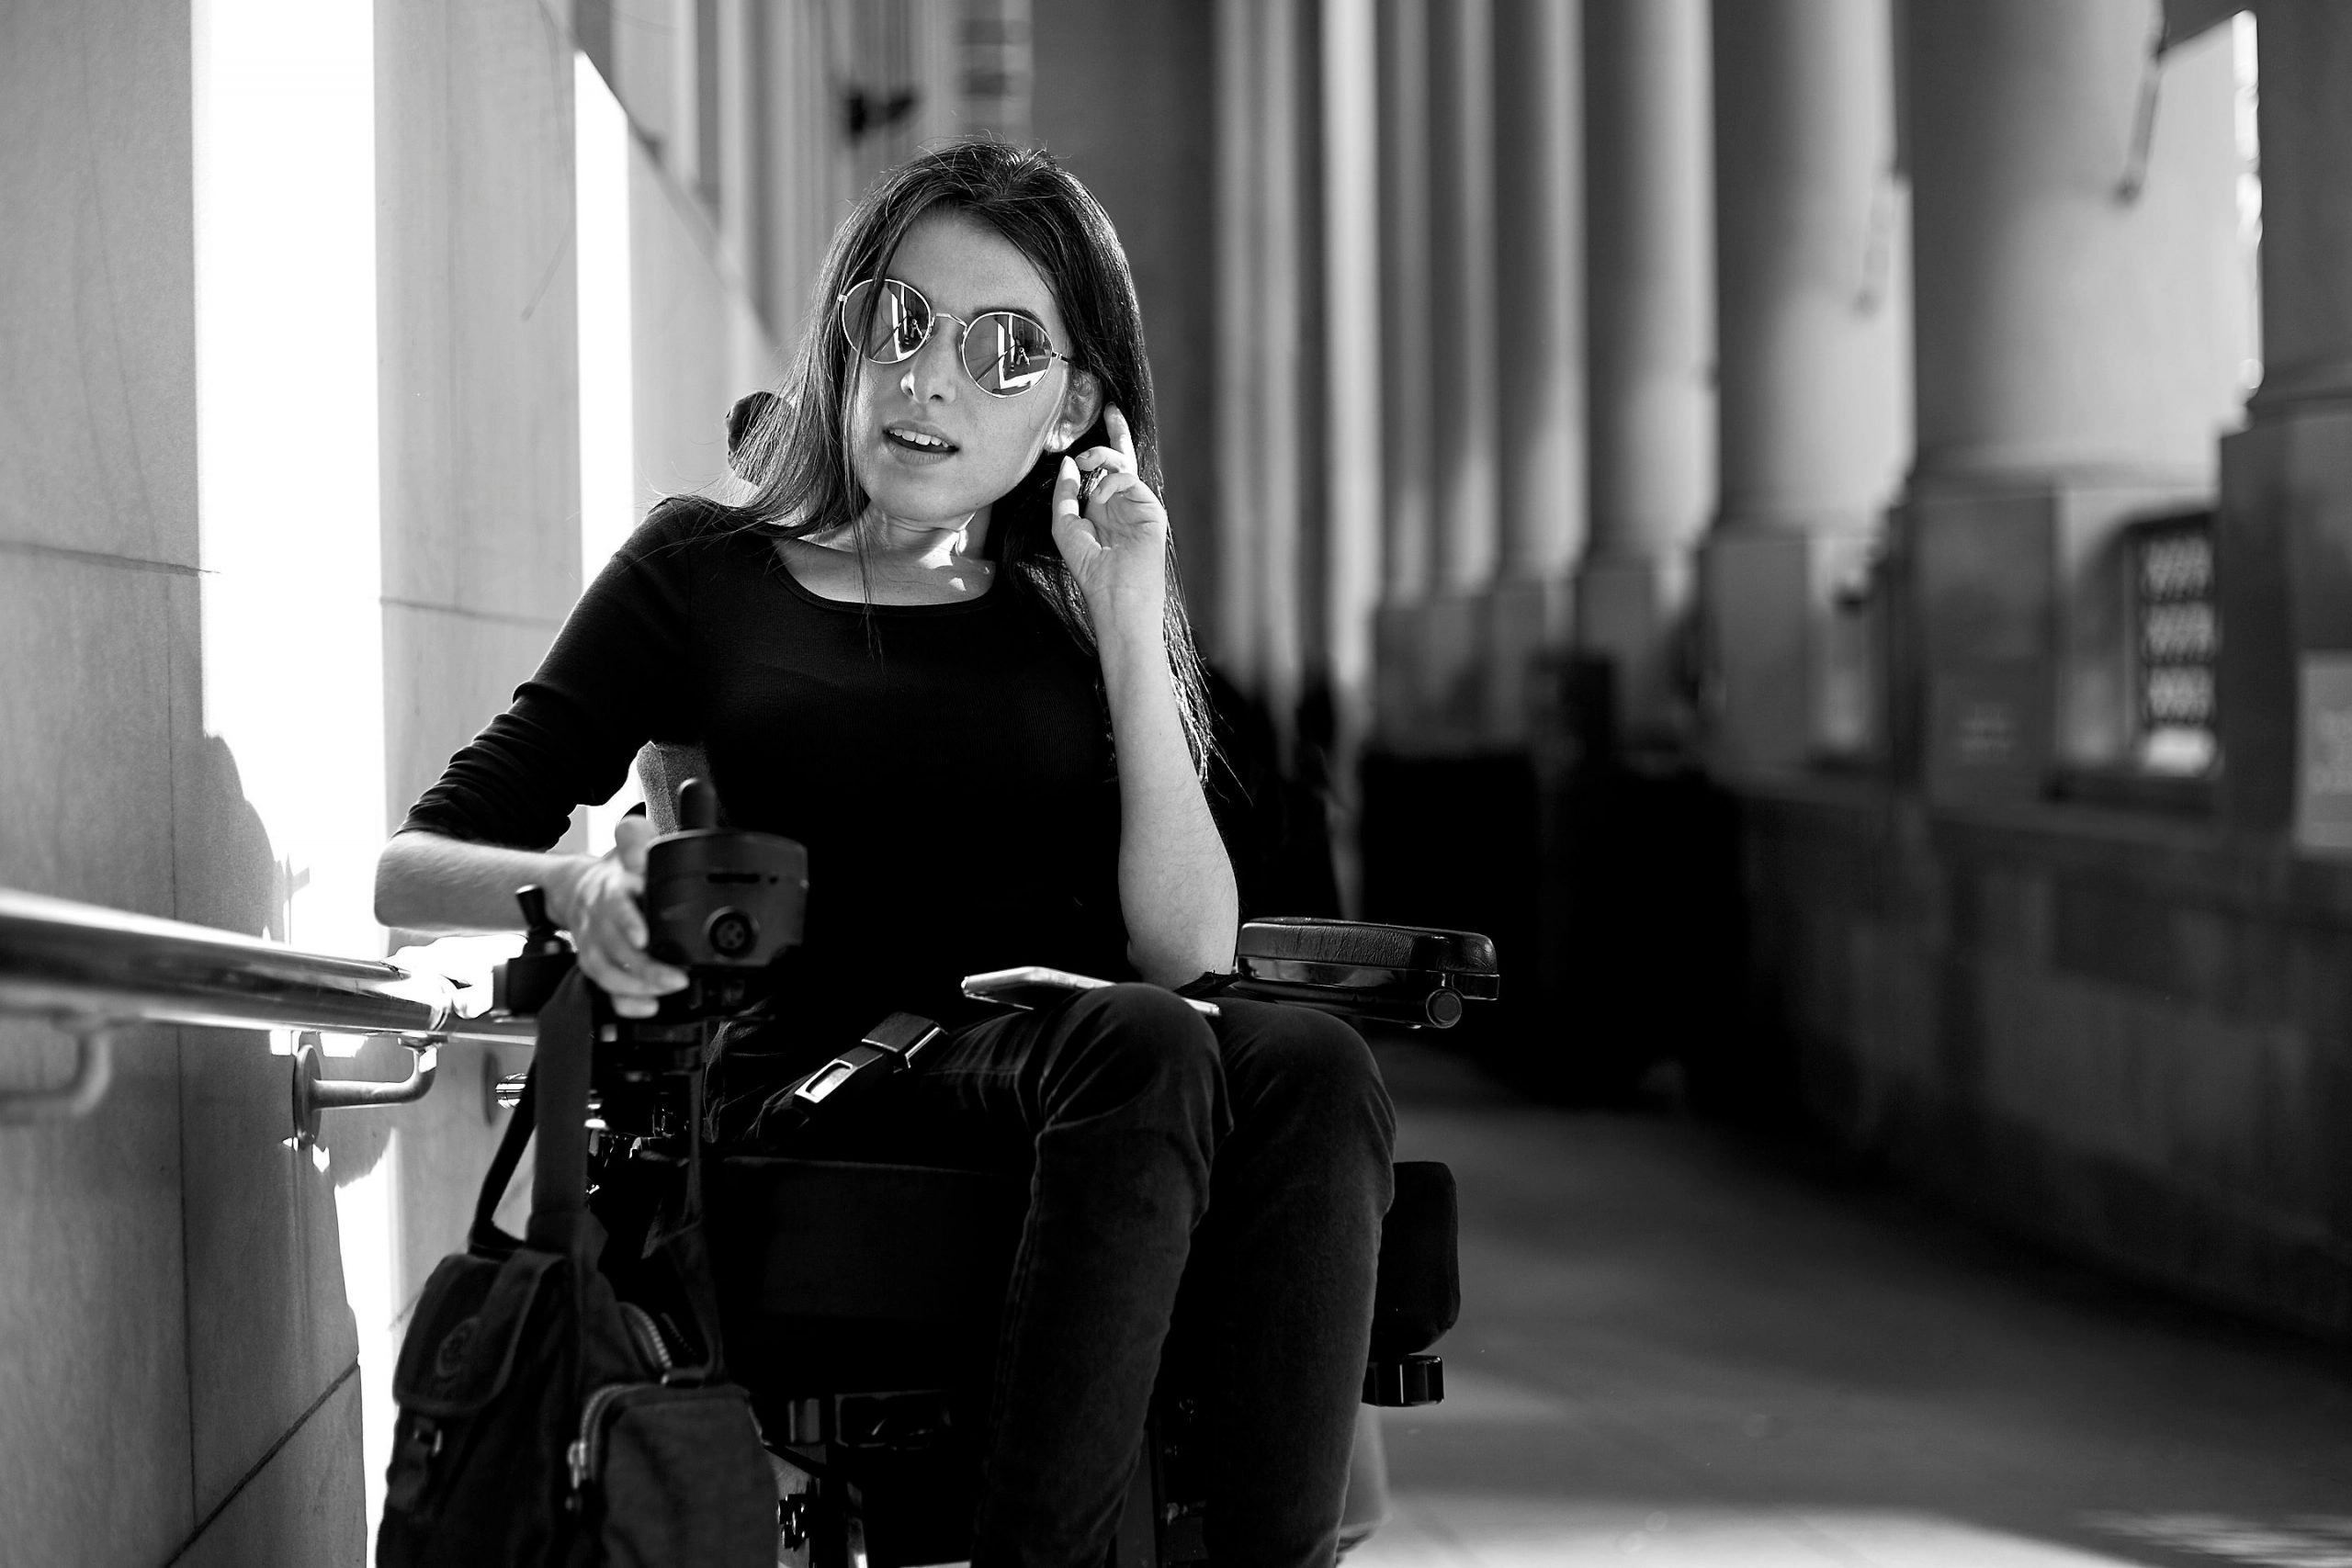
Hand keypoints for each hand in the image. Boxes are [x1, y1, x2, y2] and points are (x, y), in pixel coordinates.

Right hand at [551, 816, 686, 1018]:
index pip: (613, 904)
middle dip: (644, 966)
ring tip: (666, 989)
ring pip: (606, 971)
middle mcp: (598, 919)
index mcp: (609, 890)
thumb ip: (633, 838)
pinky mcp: (593, 963)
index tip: (643, 937)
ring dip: (636, 986)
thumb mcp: (626, 848)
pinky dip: (624, 1001)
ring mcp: (592, 944)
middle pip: (613, 947)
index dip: (627, 922)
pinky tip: (647, 1005)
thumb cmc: (613, 873)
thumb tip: (633, 827)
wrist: (575, 889)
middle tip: (676, 976)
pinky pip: (603, 989)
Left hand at [1052, 406, 1168, 640]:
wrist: (1116, 594)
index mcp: (1103, 508)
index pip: (1104, 470)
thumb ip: (1064, 494)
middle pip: (1122, 458)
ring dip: (1101, 456)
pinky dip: (1110, 482)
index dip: (1103, 444)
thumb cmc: (1090, 568)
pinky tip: (1099, 497)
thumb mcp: (1064, 527)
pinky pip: (1129, 479)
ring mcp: (1138, 505)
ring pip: (1123, 464)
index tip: (1102, 415)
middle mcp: (1122, 503)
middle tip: (1108, 413)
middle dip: (1116, 432)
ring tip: (1086, 463)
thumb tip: (1068, 463)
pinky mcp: (1151, 508)